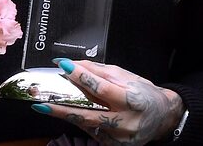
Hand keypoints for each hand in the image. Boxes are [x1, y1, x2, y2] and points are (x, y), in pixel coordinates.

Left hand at [34, 59, 183, 145]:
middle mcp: (127, 121)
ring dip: (65, 115)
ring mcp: (120, 137)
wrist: (162, 117)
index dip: (82, 77)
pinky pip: (92, 133)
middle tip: (40, 102)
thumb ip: (101, 72)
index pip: (103, 88)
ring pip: (87, 125)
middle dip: (62, 108)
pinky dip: (80, 123)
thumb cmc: (144, 94)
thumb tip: (76, 65)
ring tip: (45, 107)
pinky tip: (69, 114)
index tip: (64, 66)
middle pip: (89, 114)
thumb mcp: (127, 77)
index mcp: (134, 100)